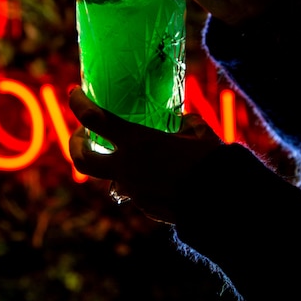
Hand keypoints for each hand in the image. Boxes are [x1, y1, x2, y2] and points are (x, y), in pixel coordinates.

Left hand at [69, 87, 223, 223]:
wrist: (225, 206)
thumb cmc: (213, 162)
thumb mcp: (198, 132)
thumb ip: (183, 124)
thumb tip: (182, 122)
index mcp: (138, 142)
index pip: (93, 118)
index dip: (78, 103)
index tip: (74, 94)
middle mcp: (128, 168)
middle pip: (82, 159)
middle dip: (76, 145)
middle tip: (83, 135)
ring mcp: (134, 190)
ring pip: (108, 177)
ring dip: (110, 163)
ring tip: (126, 153)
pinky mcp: (145, 206)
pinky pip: (133, 190)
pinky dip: (136, 179)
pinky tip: (154, 173)